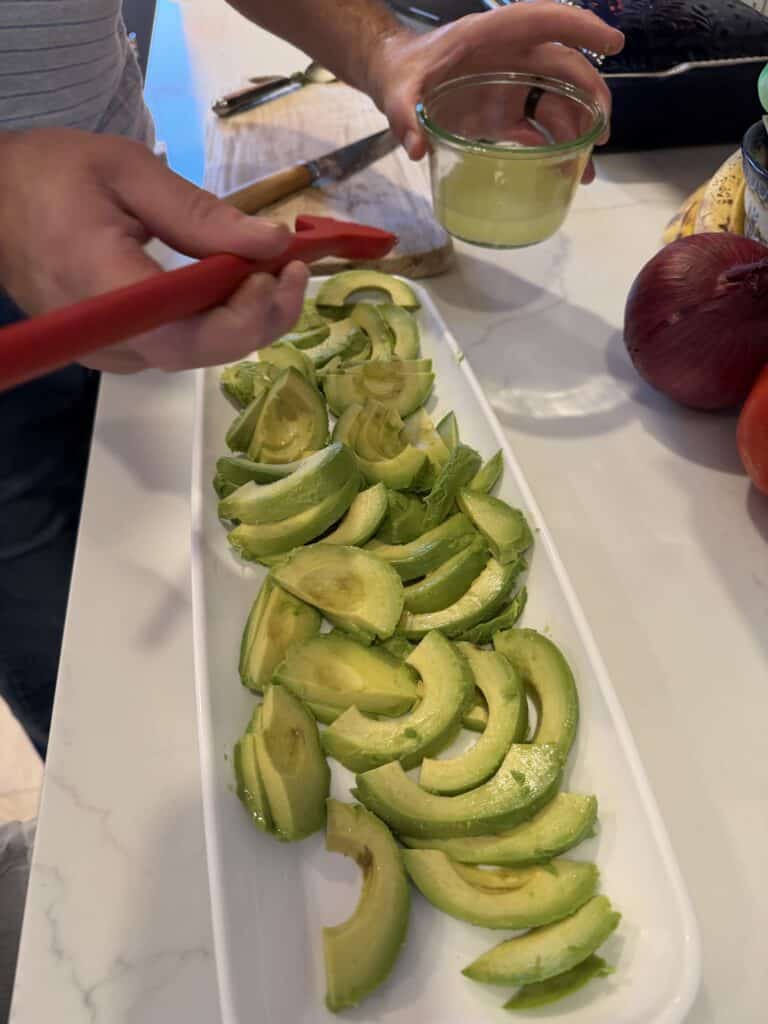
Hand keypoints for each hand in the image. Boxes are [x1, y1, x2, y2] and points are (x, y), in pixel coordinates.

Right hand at [0, 129, 307, 372]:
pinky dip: (220, 320)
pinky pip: (182, 345)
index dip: (241, 317)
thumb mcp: (127, 171)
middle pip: (200, 352)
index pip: (182, 334)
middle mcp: (105, 336)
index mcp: (99, 283)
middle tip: (293, 268)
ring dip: (246, 319)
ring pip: (197, 354)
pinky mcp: (118, 351)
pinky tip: (240, 286)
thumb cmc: (52, 176)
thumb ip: (200, 214)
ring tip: (274, 272)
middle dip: (260, 315)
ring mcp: (110, 352)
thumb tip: (273, 244)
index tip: (277, 271)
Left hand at [368, 0, 623, 180]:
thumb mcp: (397, 92)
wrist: (394, 78)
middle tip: (601, 135)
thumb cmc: (402, 73)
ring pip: (557, 100)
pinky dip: (553, 148)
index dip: (580, 27)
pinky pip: (537, 126)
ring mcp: (510, 85)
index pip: (544, 21)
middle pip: (563, 68)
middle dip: (589, 98)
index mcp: (490, 37)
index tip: (612, 44)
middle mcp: (509, 56)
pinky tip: (564, 172)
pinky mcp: (504, 111)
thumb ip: (404, 115)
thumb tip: (415, 146)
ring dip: (577, 131)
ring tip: (587, 168)